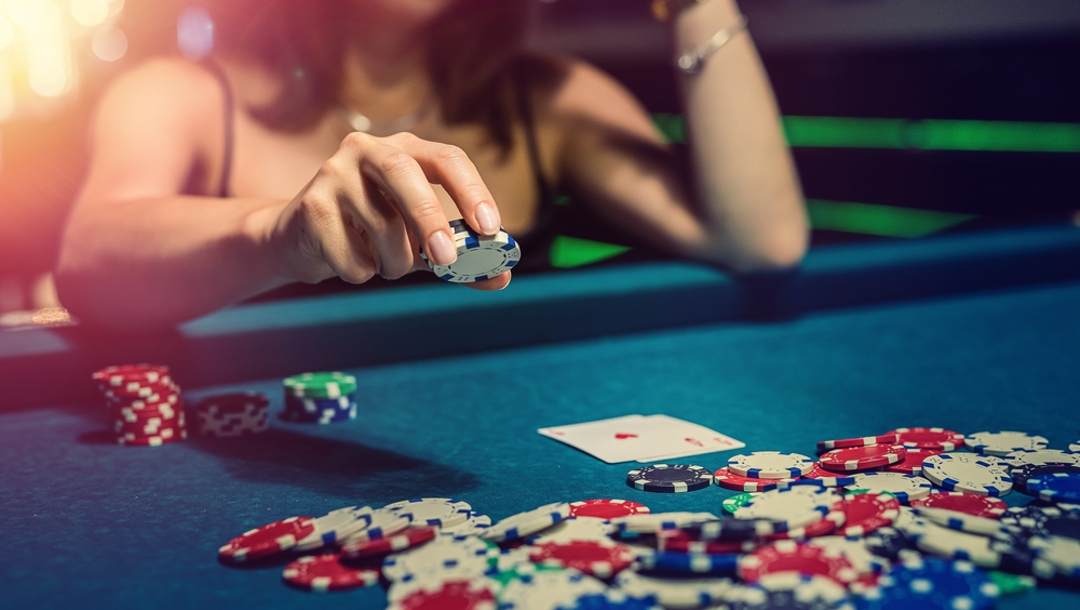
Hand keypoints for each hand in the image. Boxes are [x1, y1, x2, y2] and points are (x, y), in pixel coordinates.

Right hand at [267, 131, 510, 289]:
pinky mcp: (311, 205)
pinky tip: (350, 260)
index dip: (471, 191)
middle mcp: (368, 150)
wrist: (302, 240)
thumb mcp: (420, 243)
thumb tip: (500, 278)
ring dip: (394, 263)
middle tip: (446, 258)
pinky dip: (361, 272)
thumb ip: (460, 258)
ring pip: (380, 226)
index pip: (446, 158)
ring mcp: (334, 173)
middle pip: (405, 175)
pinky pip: (351, 254)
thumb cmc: (372, 235)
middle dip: (430, 218)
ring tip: (386, 264)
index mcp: (406, 150)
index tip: (490, 227)